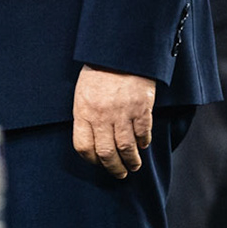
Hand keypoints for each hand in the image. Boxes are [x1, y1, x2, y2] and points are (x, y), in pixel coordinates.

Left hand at [72, 64, 155, 178]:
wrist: (119, 53)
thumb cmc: (98, 73)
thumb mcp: (82, 94)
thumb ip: (86, 116)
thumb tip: (93, 140)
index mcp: (82, 111)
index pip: (83, 146)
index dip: (91, 160)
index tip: (98, 163)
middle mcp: (101, 115)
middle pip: (106, 152)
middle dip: (113, 168)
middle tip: (120, 174)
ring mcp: (122, 113)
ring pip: (126, 148)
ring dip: (131, 161)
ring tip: (134, 166)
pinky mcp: (141, 109)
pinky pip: (143, 133)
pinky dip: (144, 143)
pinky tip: (143, 145)